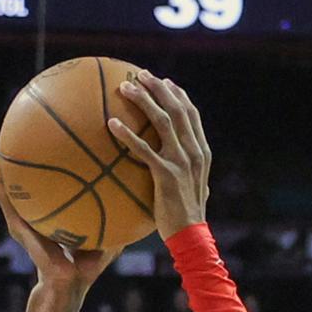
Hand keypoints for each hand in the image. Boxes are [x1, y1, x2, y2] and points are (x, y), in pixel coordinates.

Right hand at [0, 159, 123, 288]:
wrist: (67, 287)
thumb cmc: (83, 271)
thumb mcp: (100, 245)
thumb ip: (113, 229)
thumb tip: (134, 214)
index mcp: (53, 228)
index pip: (49, 203)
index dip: (48, 185)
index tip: (47, 161)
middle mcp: (37, 227)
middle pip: (27, 197)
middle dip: (23, 177)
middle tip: (17, 152)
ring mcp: (25, 230)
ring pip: (11, 199)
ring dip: (3, 178)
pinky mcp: (20, 231)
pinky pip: (9, 205)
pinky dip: (2, 188)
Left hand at [108, 71, 209, 238]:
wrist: (191, 236)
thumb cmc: (186, 217)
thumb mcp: (193, 189)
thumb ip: (185, 172)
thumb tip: (172, 168)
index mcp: (201, 152)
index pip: (192, 114)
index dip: (178, 94)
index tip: (164, 81)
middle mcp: (193, 152)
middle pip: (177, 109)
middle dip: (158, 87)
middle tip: (140, 75)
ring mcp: (181, 162)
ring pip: (162, 121)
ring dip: (143, 100)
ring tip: (125, 88)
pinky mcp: (166, 175)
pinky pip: (143, 149)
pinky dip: (127, 135)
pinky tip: (111, 125)